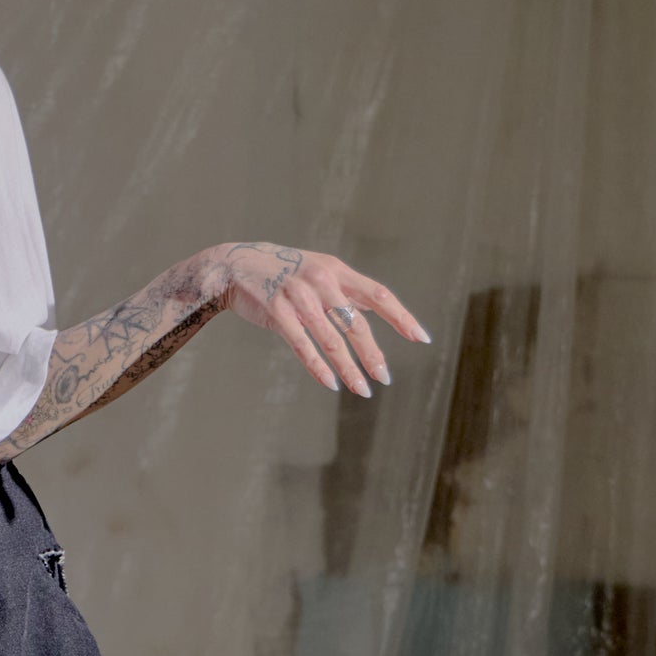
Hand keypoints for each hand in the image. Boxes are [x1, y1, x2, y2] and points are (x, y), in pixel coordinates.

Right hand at [217, 243, 429, 395]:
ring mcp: (299, 295)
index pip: (379, 295)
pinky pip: (303, 345)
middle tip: (385, 378)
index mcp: (337, 270)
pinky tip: (331, 383)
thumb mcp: (318, 272)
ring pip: (331, 339)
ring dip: (349, 369)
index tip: (421, 339)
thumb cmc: (281, 273)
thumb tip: (376, 309)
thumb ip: (344, 291)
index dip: (402, 318)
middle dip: (373, 355)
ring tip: (362, 390)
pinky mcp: (277, 310)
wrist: (234, 265)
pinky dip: (318, 367)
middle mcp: (322, 280)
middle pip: (356, 324)